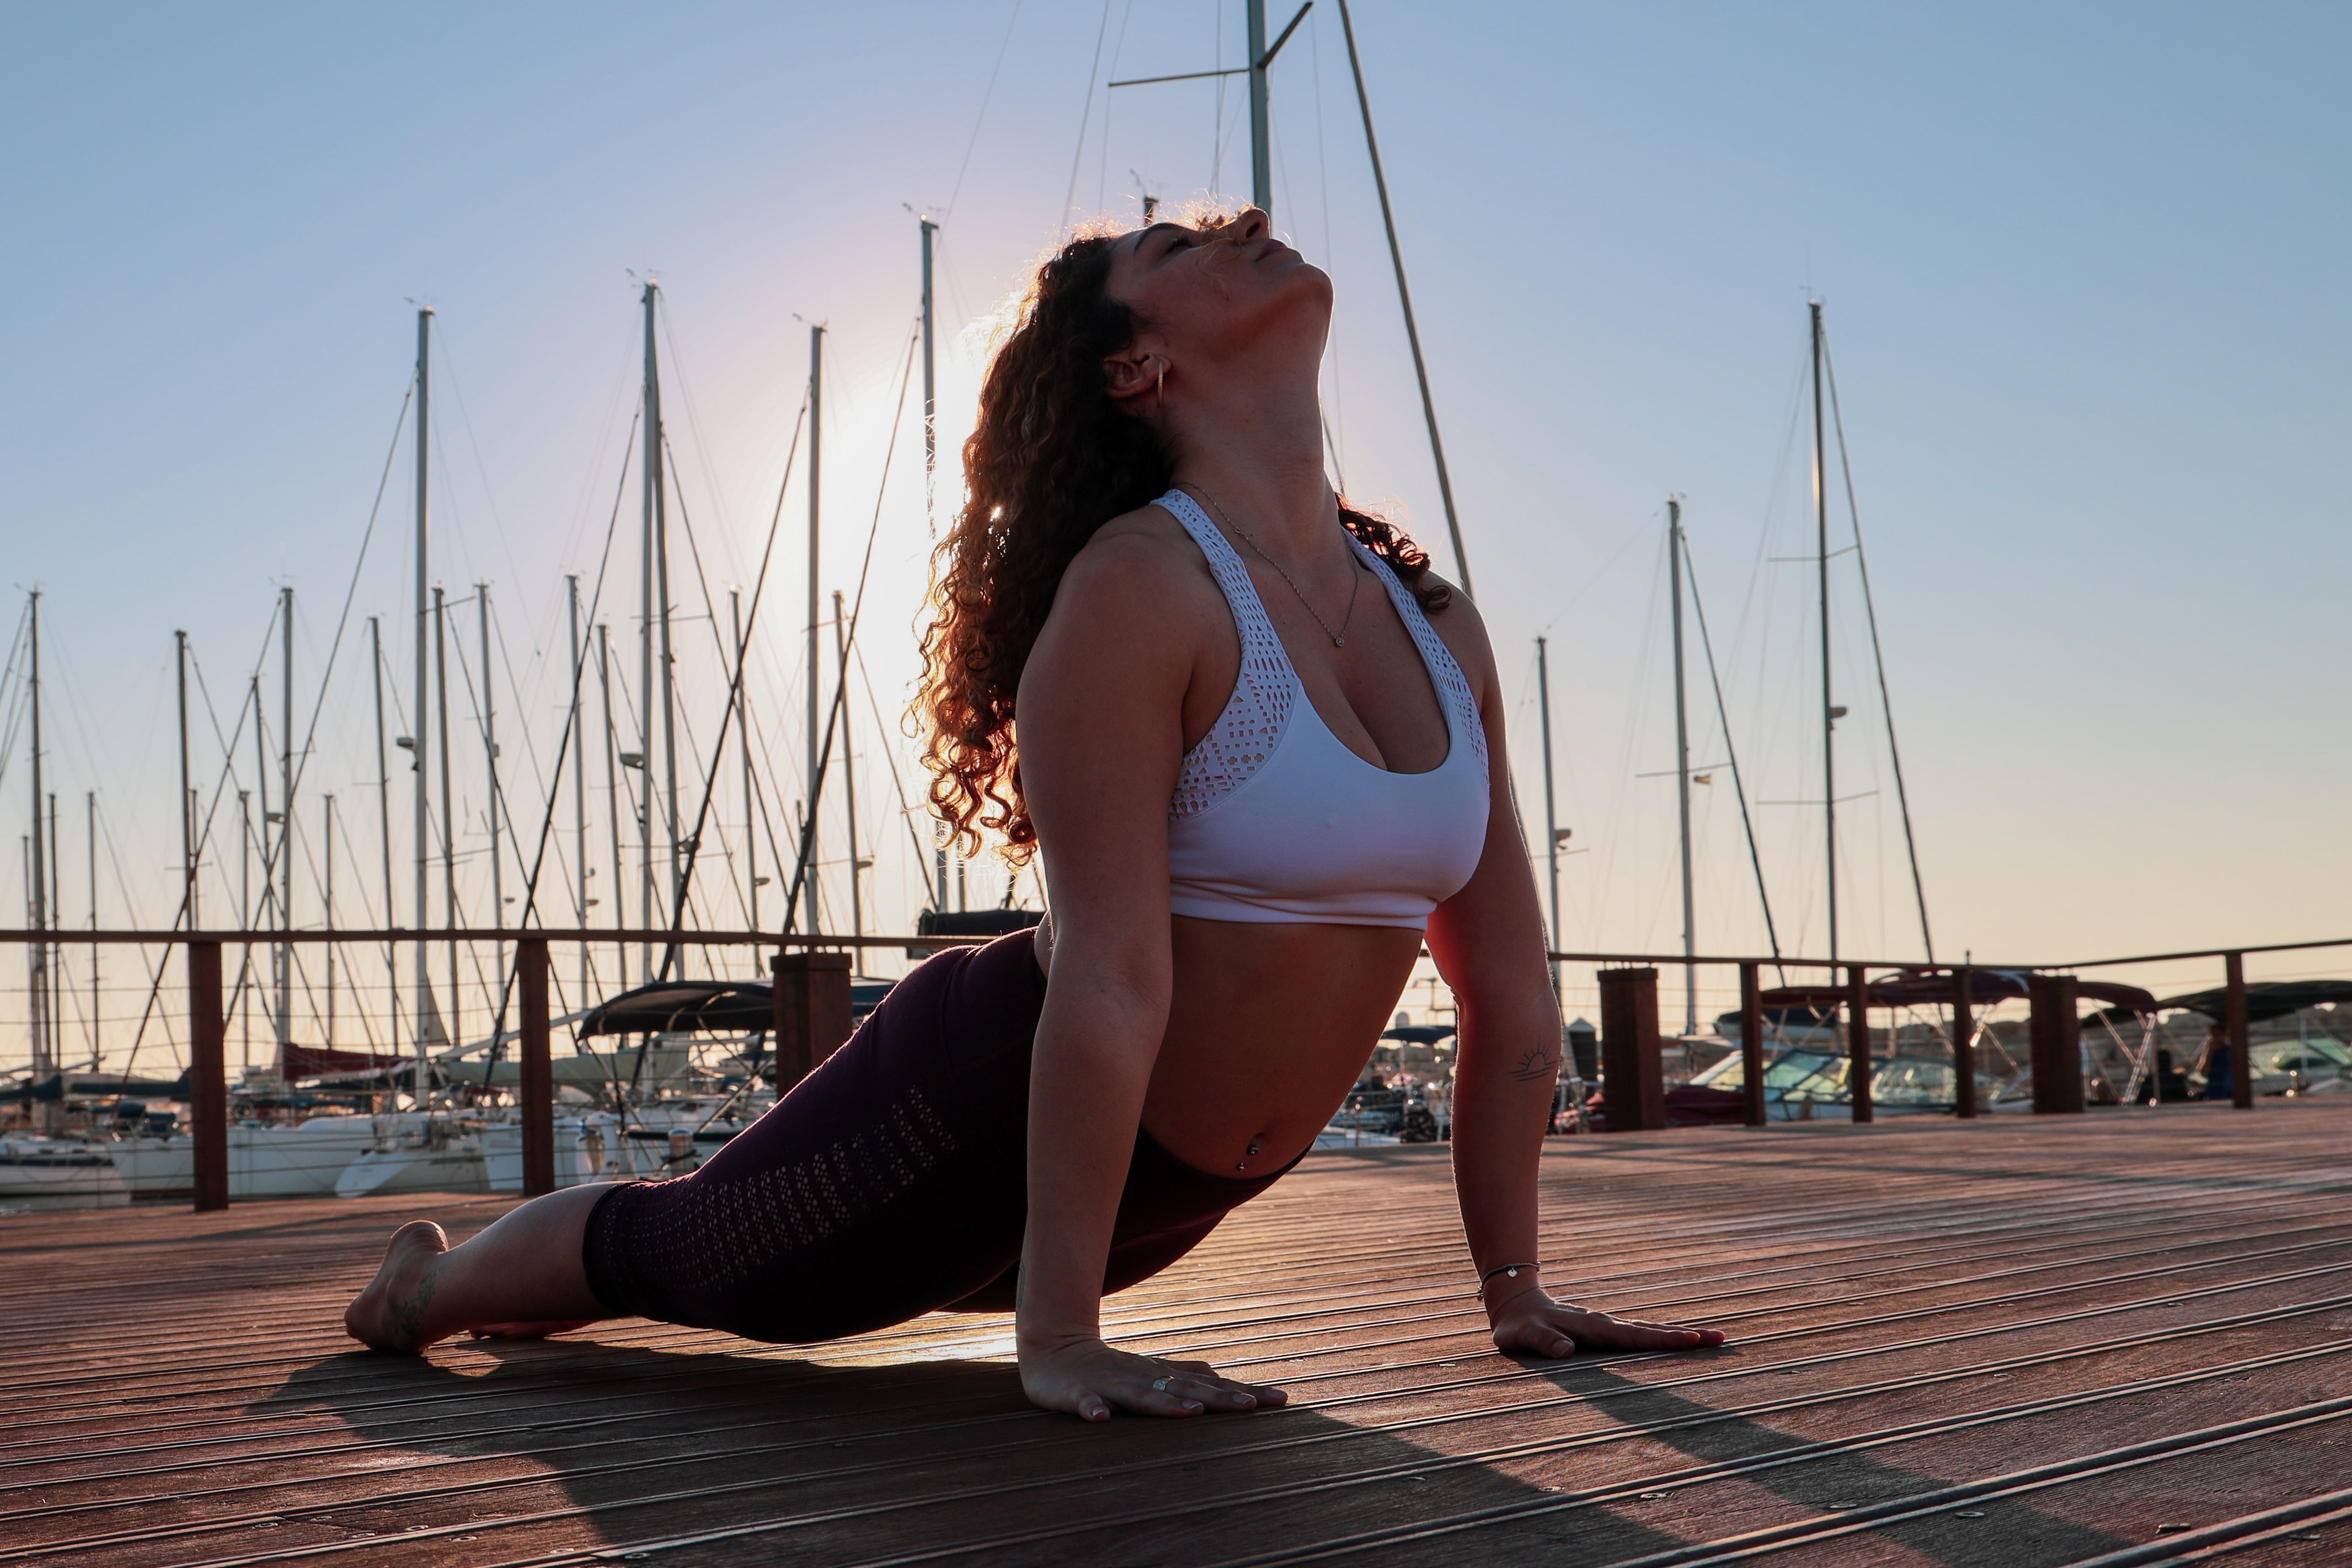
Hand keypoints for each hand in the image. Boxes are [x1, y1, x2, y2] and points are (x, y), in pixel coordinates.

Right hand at [1018, 1334, 1289, 1422]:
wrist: (1053, 1351)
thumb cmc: (1108, 1367)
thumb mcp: (1149, 1371)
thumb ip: (1181, 1373)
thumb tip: (1216, 1373)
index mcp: (1161, 1377)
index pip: (1210, 1387)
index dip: (1244, 1393)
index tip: (1282, 1401)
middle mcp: (1143, 1378)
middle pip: (1186, 1390)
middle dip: (1218, 1399)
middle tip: (1251, 1407)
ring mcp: (1111, 1385)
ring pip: (1141, 1396)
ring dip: (1166, 1405)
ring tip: (1192, 1413)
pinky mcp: (1078, 1393)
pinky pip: (1086, 1403)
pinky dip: (1092, 1410)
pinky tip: (1101, 1420)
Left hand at [1486, 1283, 1726, 1358]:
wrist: (1516, 1302)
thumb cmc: (1518, 1325)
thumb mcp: (1524, 1335)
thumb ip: (1542, 1341)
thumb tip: (1565, 1350)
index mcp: (1592, 1327)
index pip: (1634, 1336)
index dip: (1662, 1340)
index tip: (1691, 1341)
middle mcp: (1606, 1324)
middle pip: (1652, 1331)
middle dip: (1686, 1335)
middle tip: (1721, 1338)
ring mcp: (1608, 1326)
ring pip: (1650, 1331)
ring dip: (1679, 1335)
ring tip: (1713, 1338)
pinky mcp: (1606, 1331)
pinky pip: (1640, 1335)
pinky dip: (1662, 1337)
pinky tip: (1679, 1342)